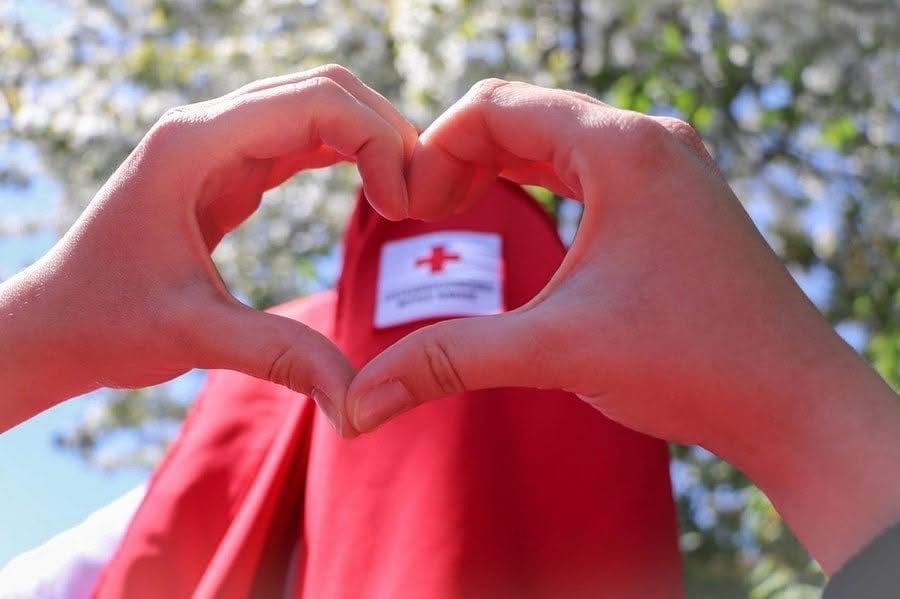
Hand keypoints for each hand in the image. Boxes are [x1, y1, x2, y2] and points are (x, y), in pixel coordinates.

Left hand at [0, 65, 416, 431]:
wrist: (56, 324)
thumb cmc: (107, 322)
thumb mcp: (195, 337)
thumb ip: (282, 358)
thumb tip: (360, 406)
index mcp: (193, 146)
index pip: (314, 103)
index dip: (376, 141)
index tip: (403, 207)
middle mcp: (207, 129)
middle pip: (323, 90)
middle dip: (385, 131)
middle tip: (422, 196)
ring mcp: (218, 145)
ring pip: (317, 107)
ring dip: (371, 140)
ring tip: (408, 193)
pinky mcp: (228, 169)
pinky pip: (302, 139)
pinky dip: (348, 155)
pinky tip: (376, 189)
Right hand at [346, 79, 899, 571]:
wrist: (791, 400)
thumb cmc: (691, 363)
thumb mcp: (555, 351)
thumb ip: (449, 361)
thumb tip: (360, 401)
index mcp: (622, 149)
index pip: (496, 107)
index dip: (433, 149)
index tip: (407, 207)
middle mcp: (651, 141)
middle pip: (525, 116)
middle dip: (462, 158)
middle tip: (423, 215)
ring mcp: (670, 167)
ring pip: (559, 140)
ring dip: (501, 167)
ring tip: (457, 211)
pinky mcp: (678, 199)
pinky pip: (591, 167)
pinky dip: (543, 182)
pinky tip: (520, 217)